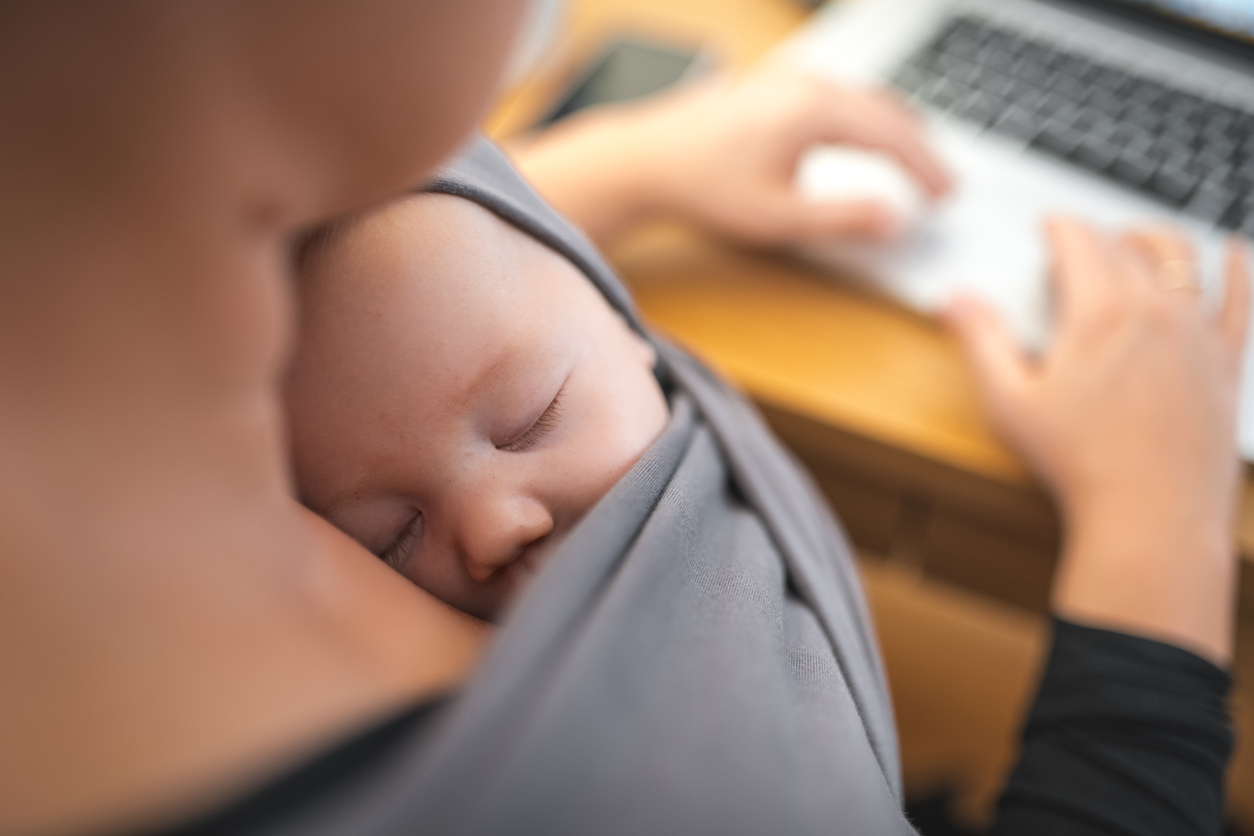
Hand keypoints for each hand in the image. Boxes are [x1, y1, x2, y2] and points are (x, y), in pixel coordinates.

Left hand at [509, 62, 949, 244]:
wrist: (643, 160)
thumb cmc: (702, 187)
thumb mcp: (779, 218)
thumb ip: (842, 220)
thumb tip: (894, 221)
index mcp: (815, 110)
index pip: (892, 136)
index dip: (926, 169)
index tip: (946, 195)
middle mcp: (806, 84)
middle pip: (885, 110)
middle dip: (918, 148)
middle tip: (942, 184)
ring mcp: (788, 80)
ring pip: (862, 99)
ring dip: (893, 130)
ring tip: (914, 162)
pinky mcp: (772, 87)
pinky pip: (836, 97)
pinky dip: (863, 119)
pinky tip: (862, 137)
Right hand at [945, 218, 1248, 661]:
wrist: (1150, 517)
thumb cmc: (1079, 464)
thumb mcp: (1010, 402)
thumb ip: (982, 341)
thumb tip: (956, 299)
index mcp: (1100, 313)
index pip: (1079, 241)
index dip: (1058, 226)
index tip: (1048, 226)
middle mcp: (1156, 310)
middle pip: (1129, 245)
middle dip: (1100, 234)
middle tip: (1081, 243)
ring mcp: (1197, 334)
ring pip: (1183, 259)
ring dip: (1156, 238)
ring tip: (1139, 238)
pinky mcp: (1224, 362)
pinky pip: (1239, 298)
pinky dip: (1235, 269)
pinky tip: (1231, 256)